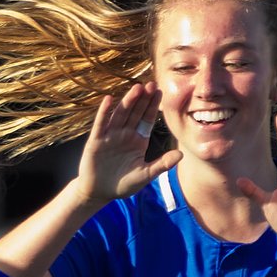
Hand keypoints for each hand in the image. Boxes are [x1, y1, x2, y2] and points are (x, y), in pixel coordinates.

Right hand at [72, 83, 179, 208]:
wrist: (98, 192)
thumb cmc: (122, 184)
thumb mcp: (145, 175)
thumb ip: (162, 164)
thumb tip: (181, 154)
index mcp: (138, 140)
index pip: (147, 119)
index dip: (153, 106)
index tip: (160, 91)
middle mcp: (125, 134)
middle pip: (135, 113)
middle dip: (143, 99)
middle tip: (152, 83)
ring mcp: (110, 136)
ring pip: (120, 115)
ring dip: (128, 101)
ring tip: (137, 88)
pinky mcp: (96, 141)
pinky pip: (101, 124)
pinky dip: (104, 112)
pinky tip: (109, 100)